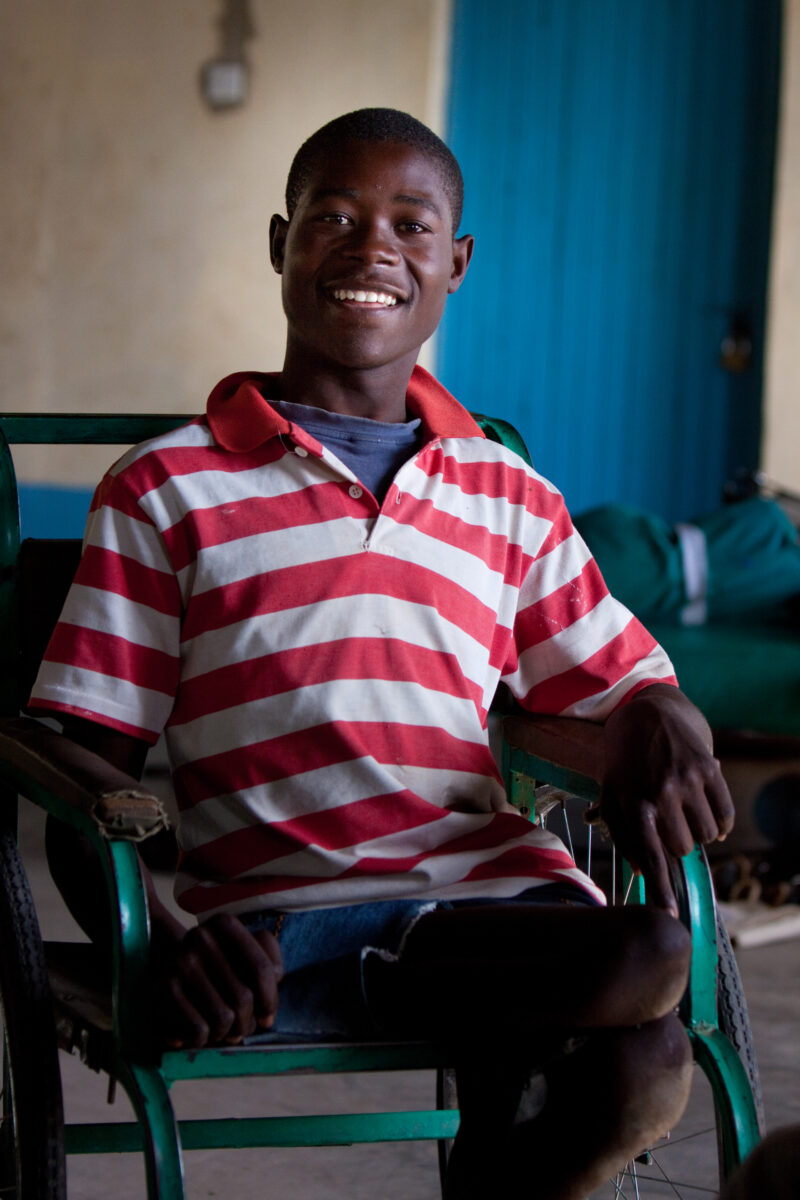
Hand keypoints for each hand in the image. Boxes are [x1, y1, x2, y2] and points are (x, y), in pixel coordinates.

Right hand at [151, 911, 283, 1048]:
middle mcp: (201, 938)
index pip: (261, 969)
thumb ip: (270, 964)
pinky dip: (203, 1039)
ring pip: (222, 1018)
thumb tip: (269, 1003)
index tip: (267, 1017)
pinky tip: (200, 1034)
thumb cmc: (221, 964)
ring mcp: (179, 962)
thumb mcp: (248, 952)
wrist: (172, 966)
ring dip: (226, 1033)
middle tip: (243, 1028)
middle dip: (248, 1023)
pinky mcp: (162, 988)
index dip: (269, 1000)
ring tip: (223, 1030)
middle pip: (242, 997)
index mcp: (225, 924)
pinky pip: (197, 1029)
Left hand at [596, 684, 733, 915]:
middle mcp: (659, 791)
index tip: (669, 915)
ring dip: (698, 833)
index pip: (649, 856)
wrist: (646, 714)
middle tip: (668, 825)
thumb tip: (641, 872)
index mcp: (631, 801)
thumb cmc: (624, 762)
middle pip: (683, 848)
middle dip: (677, 845)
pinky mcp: (708, 767)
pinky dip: (721, 823)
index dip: (660, 888)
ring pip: (707, 834)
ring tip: (684, 814)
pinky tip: (707, 814)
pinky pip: (725, 815)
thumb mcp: (610, 793)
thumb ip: (623, 833)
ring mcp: (686, 778)